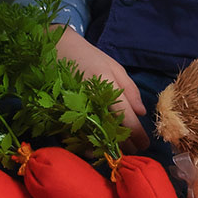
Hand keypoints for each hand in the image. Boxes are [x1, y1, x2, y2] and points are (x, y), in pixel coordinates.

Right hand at [54, 26, 147, 144]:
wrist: (52, 48)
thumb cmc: (86, 56)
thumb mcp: (113, 67)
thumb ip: (129, 91)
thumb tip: (141, 113)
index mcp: (106, 87)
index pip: (127, 119)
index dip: (138, 135)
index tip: (145, 144)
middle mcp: (89, 102)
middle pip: (111, 134)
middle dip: (124, 145)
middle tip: (132, 149)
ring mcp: (72, 111)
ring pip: (92, 140)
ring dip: (106, 148)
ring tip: (115, 149)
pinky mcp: (57, 116)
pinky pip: (73, 138)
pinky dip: (85, 147)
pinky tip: (94, 149)